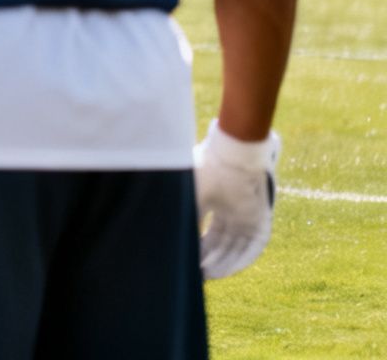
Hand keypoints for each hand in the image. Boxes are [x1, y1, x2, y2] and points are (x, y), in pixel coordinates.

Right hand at [196, 121, 278, 278]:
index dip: (197, 248)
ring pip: (235, 248)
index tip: (185, 262)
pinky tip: (223, 271)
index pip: (209, 233)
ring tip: (204, 277)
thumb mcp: (189, 197)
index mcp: (218, 202)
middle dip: (208, 259)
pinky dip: (238, 261)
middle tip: (193, 274)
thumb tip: (169, 238)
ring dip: (221, 263)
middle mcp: (235, 212)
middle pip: (222, 243)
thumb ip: (185, 218)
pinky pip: (253, 247)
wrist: (233, 154)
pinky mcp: (262, 220)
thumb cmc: (206, 169)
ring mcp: (249, 216)